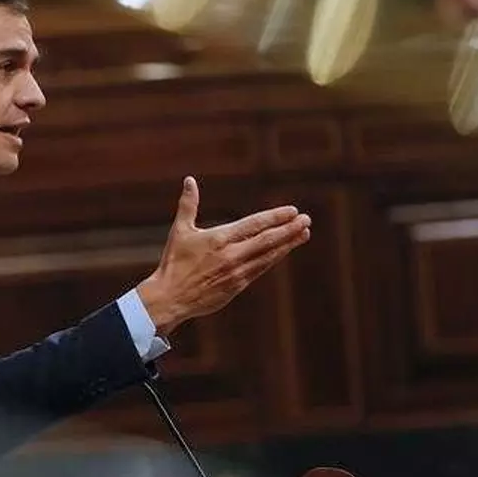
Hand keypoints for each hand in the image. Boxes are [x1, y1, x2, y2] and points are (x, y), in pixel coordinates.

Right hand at [138, 176, 310, 336]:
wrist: (171, 296)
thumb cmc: (174, 262)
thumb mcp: (180, 231)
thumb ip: (188, 204)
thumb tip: (190, 180)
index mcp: (219, 239)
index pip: (254, 225)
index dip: (275, 217)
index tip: (292, 211)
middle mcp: (231, 255)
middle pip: (268, 240)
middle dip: (289, 229)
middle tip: (306, 219)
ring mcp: (237, 272)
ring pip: (269, 256)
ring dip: (288, 244)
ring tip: (304, 233)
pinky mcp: (238, 286)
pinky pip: (261, 269)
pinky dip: (274, 258)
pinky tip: (283, 251)